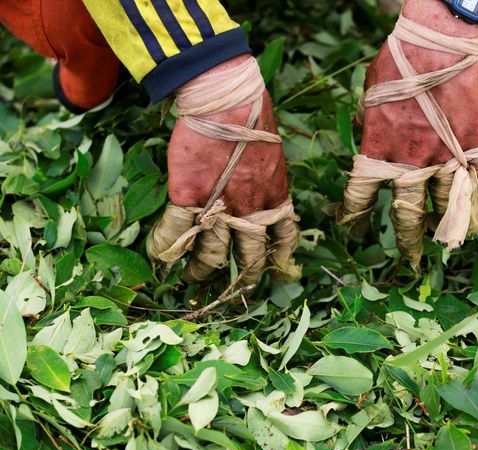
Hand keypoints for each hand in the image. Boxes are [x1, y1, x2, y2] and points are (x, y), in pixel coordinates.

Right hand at [148, 55, 299, 285]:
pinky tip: (160, 258)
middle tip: (232, 289)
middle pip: (249, 259)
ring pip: (212, 256)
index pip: (284, 240)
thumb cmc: (252, 118)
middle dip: (241, 280)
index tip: (277, 272)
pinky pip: (175, 236)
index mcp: (276, 199)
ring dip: (200, 272)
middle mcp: (251, 212)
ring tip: (192, 280)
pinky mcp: (188, 198)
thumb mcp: (273, 155)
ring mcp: (219, 208)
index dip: (280, 260)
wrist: (226, 99)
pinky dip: (165, 250)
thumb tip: (264, 187)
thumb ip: (268, 180)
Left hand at [338, 0, 477, 270]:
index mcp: (378, 152)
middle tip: (408, 261)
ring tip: (457, 246)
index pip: (361, 197)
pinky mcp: (476, 144)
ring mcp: (447, 157)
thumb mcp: (370, 97)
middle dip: (407, 242)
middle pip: (408, 215)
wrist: (438, 42)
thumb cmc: (397, 63)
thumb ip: (370, 126)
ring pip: (451, 206)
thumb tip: (369, 135)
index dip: (357, 218)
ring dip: (454, 229)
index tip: (356, 231)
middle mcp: (412, 164)